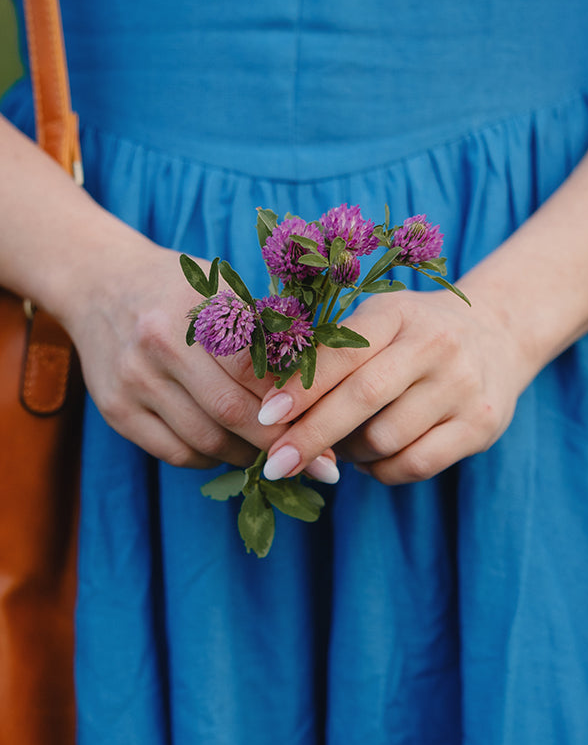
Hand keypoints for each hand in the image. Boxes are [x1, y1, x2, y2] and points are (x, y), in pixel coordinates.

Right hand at [57, 222, 337, 475]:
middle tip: (320, 461)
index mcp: (195, 307)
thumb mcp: (224, 288)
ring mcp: (133, 381)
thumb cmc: (180, 288)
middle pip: (232, 412)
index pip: (256, 368)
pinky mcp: (116, 411)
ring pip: (206, 441)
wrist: (99, 283)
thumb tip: (326, 384)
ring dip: (249, 455)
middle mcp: (159, 345)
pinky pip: (176, 454)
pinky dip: (212, 459)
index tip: (331, 422)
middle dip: (281, 442)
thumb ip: (266, 329)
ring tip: (279, 457)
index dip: (297, 401)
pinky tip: (232, 450)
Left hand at [256, 286, 530, 485]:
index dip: (300, 389)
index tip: (265, 417)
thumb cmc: (415, 333)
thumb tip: (273, 407)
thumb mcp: (380, 321)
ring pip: (386, 439)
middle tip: (276, 463)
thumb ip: (334, 352)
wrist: (499, 336)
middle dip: (312, 435)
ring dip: (351, 454)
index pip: (342, 354)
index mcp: (398, 312)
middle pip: (364, 398)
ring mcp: (464, 386)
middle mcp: (436, 344)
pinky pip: (416, 464)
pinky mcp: (482, 425)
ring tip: (341, 448)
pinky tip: (374, 460)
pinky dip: (383, 471)